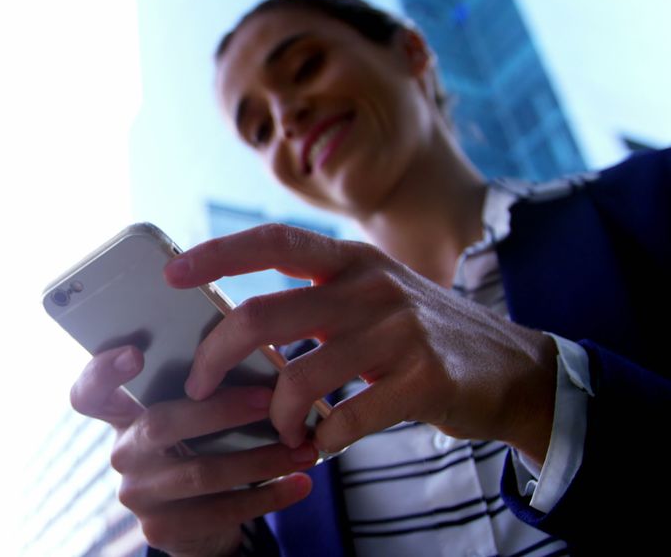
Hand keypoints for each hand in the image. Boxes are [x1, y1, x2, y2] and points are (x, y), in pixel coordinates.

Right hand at [70, 345, 316, 554]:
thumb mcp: (191, 420)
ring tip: (303, 449)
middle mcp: (122, 454)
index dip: (103, 371)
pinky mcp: (162, 529)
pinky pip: (221, 510)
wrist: (197, 523)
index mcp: (123, 416)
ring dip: (259, 460)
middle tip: (269, 400)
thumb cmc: (200, 449)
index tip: (135, 354)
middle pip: (159, 425)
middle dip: (219, 411)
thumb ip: (205, 390)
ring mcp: (137, 495)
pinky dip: (268, 496)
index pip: (89, 392)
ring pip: (200, 472)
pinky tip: (299, 484)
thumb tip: (259, 353)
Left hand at [165, 224, 557, 463]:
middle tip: (199, 386)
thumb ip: (316, 302)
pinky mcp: (423, 379)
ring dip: (277, 416)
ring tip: (285, 430)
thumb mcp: (373, 299)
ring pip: (298, 377)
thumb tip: (236, 330)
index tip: (170, 272)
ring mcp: (399, 331)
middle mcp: (371, 287)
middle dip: (215, 356)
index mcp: (352, 261)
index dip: (216, 253)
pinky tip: (324, 444)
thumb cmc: (423, 337)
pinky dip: (323, 441)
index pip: (273, 242)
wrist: (516, 370)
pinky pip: (346, 420)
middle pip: (263, 316)